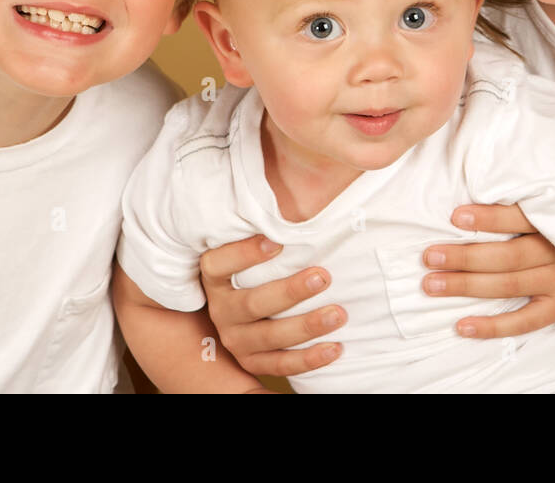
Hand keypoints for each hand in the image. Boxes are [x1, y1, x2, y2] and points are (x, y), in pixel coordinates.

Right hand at [199, 235, 346, 376]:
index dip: (244, 254)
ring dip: (307, 325)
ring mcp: (236, 339)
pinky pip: (281, 364)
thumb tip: (304, 190)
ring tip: (339, 313)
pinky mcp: (253, 362)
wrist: (235, 320)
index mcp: (215, 278)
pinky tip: (336, 348)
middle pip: (253, 303)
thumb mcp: (250, 250)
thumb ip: (266, 229)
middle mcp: (222, 310)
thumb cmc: (255, 270)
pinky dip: (309, 359)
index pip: (218, 264)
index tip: (276, 242)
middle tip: (323, 276)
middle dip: (290, 291)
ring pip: (270, 336)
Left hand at [422, 204, 554, 337]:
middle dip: (465, 256)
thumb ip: (545, 191)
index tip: (456, 215)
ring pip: (508, 286)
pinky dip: (493, 326)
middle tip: (428, 255)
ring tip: (432, 284)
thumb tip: (506, 159)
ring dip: (466, 285)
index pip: (521, 218)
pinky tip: (463, 325)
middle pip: (506, 256)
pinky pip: (525, 321)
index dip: (490, 218)